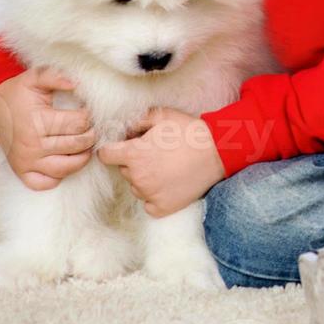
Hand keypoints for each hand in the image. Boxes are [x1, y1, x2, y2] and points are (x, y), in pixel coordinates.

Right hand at [0, 66, 92, 191]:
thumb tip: (76, 84)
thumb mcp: (35, 77)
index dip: (90, 117)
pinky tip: (64, 160)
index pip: (79, 124)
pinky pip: (46, 184)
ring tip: (83, 144)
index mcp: (37, 121)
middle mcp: (31, 145)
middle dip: (90, 135)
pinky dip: (59, 176)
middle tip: (91, 128)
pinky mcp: (21, 172)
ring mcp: (26, 162)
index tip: (88, 112)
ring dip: (81, 157)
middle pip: (77, 145)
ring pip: (67, 168)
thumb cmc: (19, 93)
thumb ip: (56, 76)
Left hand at [97, 108, 225, 217]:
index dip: (113, 149)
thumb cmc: (190, 132)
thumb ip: (137, 119)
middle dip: (134, 162)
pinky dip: (155, 196)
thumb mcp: (163, 116)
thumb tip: (121, 127)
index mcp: (134, 154)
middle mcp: (137, 177)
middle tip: (156, 154)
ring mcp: (149, 194)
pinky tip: (169, 184)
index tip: (124, 148)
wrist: (218, 152)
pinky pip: (148, 204)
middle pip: (124, 170)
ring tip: (167, 168)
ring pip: (136, 187)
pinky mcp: (162, 208)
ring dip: (145, 179)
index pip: (105, 155)